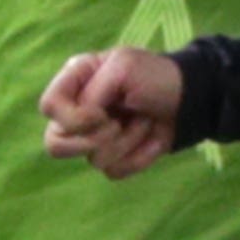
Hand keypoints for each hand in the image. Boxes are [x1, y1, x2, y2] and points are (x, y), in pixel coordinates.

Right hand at [39, 47, 187, 177]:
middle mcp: (79, 110)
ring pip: (92, 159)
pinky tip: (151, 137)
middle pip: (55, 144)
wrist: (191, 100)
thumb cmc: (156, 76)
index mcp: (76, 80)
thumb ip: (94, 91)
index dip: (72, 117)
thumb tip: (85, 122)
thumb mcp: (123, 68)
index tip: (101, 114)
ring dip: (127, 141)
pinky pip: (115, 171)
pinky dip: (139, 156)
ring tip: (144, 121)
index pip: (48, 107)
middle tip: (117, 126)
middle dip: (93, 139)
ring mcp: (94, 137)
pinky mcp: (114, 157)